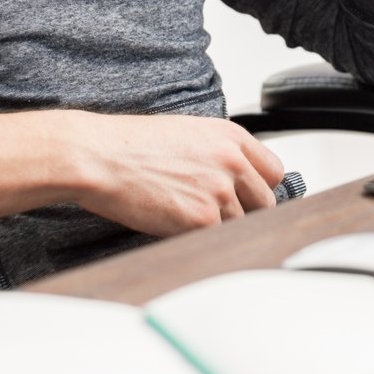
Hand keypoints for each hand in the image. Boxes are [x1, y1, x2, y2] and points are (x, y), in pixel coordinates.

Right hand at [62, 112, 287, 236]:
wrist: (99, 157)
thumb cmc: (130, 144)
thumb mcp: (187, 133)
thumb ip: (219, 154)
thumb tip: (237, 179)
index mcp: (231, 137)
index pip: (273, 171)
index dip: (260, 187)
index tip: (248, 197)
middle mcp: (232, 162)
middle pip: (265, 203)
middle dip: (245, 213)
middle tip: (215, 215)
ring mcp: (220, 192)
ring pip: (240, 226)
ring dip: (218, 228)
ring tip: (184, 217)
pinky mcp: (202, 219)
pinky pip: (215, 240)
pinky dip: (200, 240)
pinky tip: (176, 227)